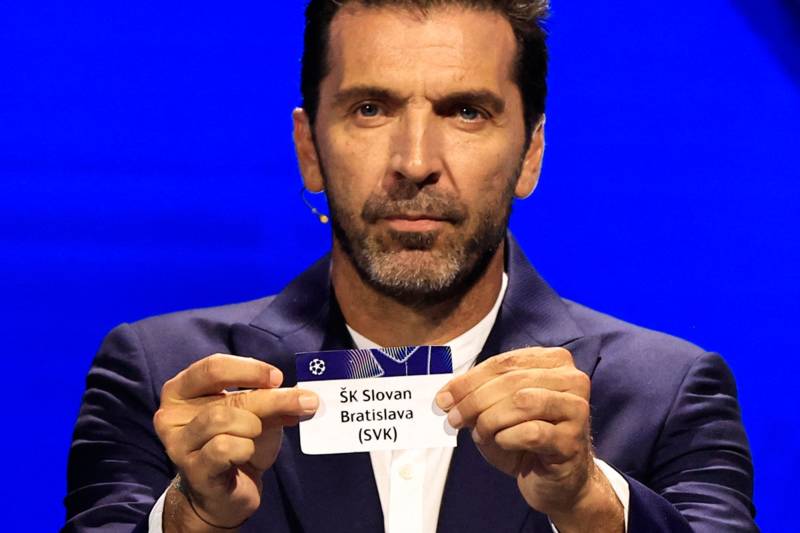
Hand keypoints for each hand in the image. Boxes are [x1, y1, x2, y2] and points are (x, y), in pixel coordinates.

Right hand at [154, 353, 318, 530]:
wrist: (226, 493)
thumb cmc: (237, 444)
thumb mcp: (257, 415)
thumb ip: (273, 401)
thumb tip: (305, 395)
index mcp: (183, 389)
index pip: (213, 367)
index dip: (249, 370)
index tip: (278, 378)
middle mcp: (171, 414)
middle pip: (228, 397)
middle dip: (271, 399)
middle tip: (305, 402)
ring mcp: (178, 443)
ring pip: (223, 420)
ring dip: (254, 426)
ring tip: (257, 435)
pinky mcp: (192, 469)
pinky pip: (225, 448)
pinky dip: (244, 449)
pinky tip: (245, 455)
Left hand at [436, 347, 621, 531]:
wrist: (558, 481)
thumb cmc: (527, 440)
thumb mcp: (498, 410)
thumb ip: (477, 396)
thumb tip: (447, 396)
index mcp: (554, 361)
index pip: (504, 362)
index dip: (469, 380)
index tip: (444, 397)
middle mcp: (572, 380)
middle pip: (512, 380)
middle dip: (474, 400)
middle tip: (453, 418)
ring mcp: (576, 410)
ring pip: (522, 402)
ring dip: (490, 419)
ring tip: (480, 434)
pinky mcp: (573, 441)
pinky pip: (532, 433)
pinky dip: (507, 438)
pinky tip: (503, 443)